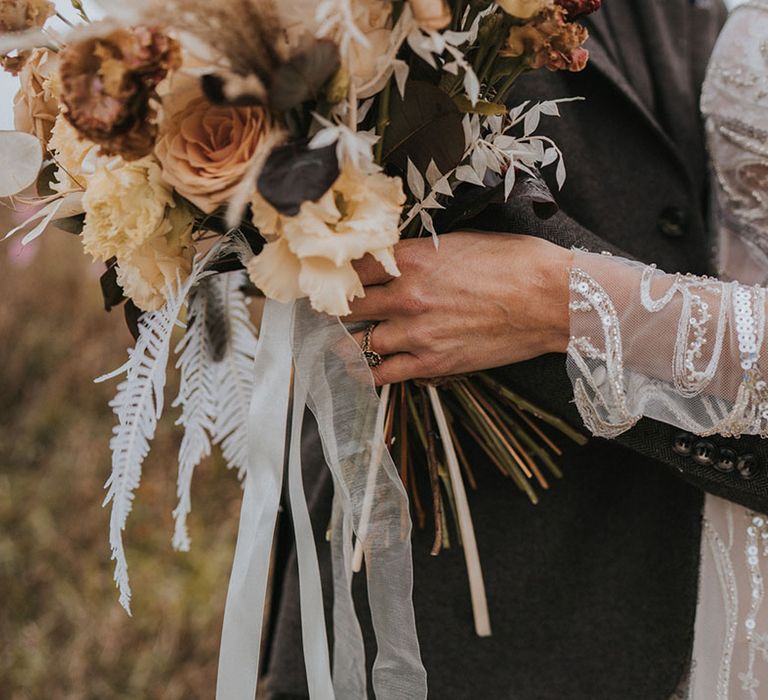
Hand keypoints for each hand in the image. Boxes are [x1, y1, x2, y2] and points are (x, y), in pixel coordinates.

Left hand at [349, 232, 572, 384]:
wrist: (550, 299)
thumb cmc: (515, 262)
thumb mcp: (459, 241)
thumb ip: (419, 252)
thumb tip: (396, 259)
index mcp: (411, 258)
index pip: (352, 268)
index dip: (339, 274)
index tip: (334, 279)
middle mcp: (405, 296)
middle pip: (348, 306)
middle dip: (341, 308)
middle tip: (336, 311)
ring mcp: (416, 333)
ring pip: (361, 342)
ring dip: (354, 342)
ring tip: (348, 342)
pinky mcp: (433, 363)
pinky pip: (384, 375)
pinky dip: (370, 373)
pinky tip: (364, 371)